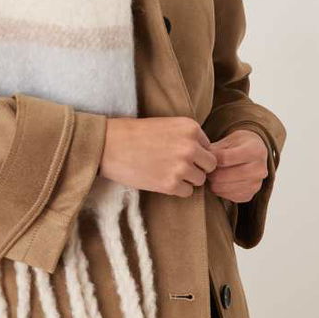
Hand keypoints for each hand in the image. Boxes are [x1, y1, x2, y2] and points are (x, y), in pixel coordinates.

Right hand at [99, 116, 217, 196]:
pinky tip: (161, 180)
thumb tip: (203, 156)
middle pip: (210, 165)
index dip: (195, 153)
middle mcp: (190, 146)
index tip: (177, 153)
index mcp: (190, 127)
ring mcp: (182, 166)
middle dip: (197, 167)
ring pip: (200, 180)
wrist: (109, 145)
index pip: (208, 147)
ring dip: (187, 179)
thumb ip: (187, 138)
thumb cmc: (133, 134)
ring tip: (167, 172)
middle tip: (177, 167)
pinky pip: (187, 192)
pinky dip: (176, 189)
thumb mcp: (166, 125)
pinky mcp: (171, 184)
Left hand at [206, 128, 268, 203]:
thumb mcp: (230, 140)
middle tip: (206, 169)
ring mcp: (256, 184)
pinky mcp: (250, 195)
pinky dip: (220, 191)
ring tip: (212, 174)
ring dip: (213, 183)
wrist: (256, 154)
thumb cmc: (240, 145)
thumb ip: (216, 149)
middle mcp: (259, 169)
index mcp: (256, 151)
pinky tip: (220, 182)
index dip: (210, 159)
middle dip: (211, 173)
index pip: (224, 158)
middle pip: (223, 176)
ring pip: (224, 188)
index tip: (205, 158)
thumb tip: (201, 159)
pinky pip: (228, 197)